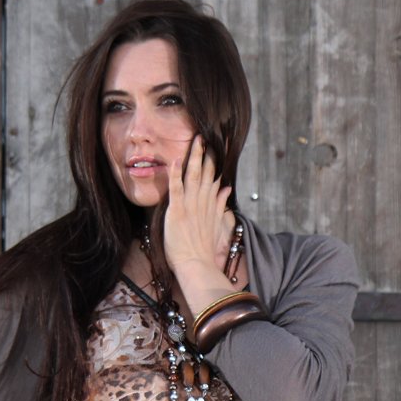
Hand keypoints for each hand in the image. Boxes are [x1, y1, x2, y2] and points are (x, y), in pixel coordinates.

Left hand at [162, 135, 232, 275]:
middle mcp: (202, 202)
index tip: (213, 146)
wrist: (197, 265)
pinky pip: (176, 190)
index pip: (212, 177)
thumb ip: (220, 205)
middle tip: (204, 135)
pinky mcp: (178, 211)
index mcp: (209, 204)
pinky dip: (175, 175)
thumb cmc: (202, 249)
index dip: (213, 161)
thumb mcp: (215, 224)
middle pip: (205, 173)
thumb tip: (226, 188)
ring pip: (193, 177)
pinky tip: (174, 161)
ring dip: (193, 158)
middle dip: (205, 154)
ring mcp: (191, 206)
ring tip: (195, 141)